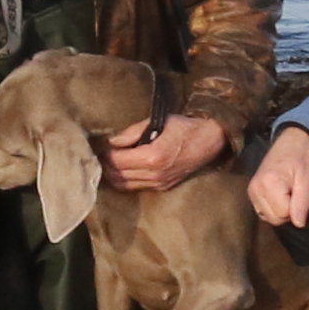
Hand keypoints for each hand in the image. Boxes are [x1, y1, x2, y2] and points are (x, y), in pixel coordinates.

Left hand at [103, 112, 227, 191]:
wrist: (209, 141)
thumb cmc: (184, 127)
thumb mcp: (158, 122)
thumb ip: (132, 132)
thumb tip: (112, 142)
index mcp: (152, 157)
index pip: (117, 161)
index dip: (105, 155)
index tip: (99, 147)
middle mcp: (155, 174)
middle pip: (118, 176)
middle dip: (106, 166)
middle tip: (100, 155)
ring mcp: (160, 183)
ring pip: (125, 185)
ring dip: (114, 175)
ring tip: (109, 163)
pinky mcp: (164, 187)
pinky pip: (137, 187)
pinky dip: (126, 180)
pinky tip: (123, 169)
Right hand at [246, 123, 308, 230]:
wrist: (292, 141)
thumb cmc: (303, 158)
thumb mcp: (308, 178)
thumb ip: (303, 202)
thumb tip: (299, 224)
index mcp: (269, 183)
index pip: (284, 213)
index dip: (297, 208)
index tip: (300, 191)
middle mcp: (255, 189)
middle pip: (274, 218)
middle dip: (288, 212)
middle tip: (295, 193)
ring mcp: (251, 191)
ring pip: (268, 217)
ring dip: (280, 211)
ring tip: (287, 194)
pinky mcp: (251, 192)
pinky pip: (262, 212)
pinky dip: (272, 209)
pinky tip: (279, 197)